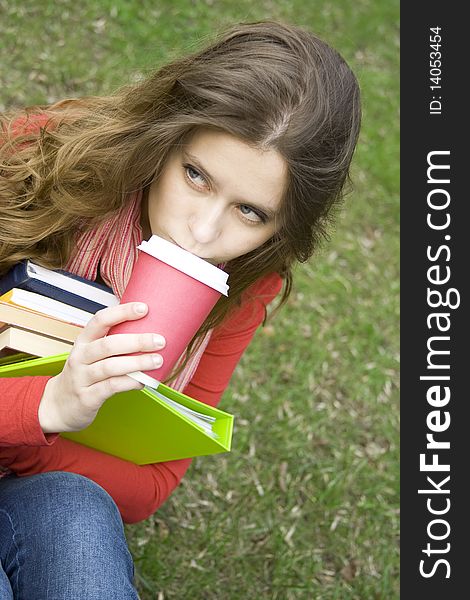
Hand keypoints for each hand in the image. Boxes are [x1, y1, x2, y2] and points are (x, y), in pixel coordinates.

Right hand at [38, 302, 165, 432]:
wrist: (59, 406)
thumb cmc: (85, 374)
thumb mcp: (92, 354)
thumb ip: (114, 343)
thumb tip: (149, 330)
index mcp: (84, 341)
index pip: (101, 320)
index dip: (122, 312)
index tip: (144, 308)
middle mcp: (80, 357)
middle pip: (108, 344)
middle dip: (137, 341)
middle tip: (160, 341)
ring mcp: (82, 377)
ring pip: (110, 367)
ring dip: (137, 363)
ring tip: (157, 361)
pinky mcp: (87, 397)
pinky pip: (111, 387)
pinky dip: (129, 383)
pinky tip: (143, 381)